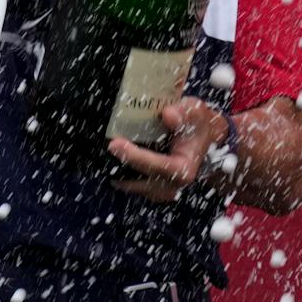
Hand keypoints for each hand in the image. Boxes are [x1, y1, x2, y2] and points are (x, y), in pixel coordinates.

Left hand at [108, 97, 228, 203]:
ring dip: (116, 170)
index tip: (116, 144)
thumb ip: (184, 112)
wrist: (201, 138)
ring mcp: (160, 190)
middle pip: (142, 181)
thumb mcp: (195, 111)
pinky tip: (107, 157)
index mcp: (185, 169)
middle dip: (121, 164)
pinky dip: (119, 171)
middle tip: (103, 145)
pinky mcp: (149, 188)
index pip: (161, 167)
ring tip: (99, 152)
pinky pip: (130, 183)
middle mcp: (173, 185)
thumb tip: (167, 114)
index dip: (137, 158)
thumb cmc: (196, 124)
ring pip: (132, 186)